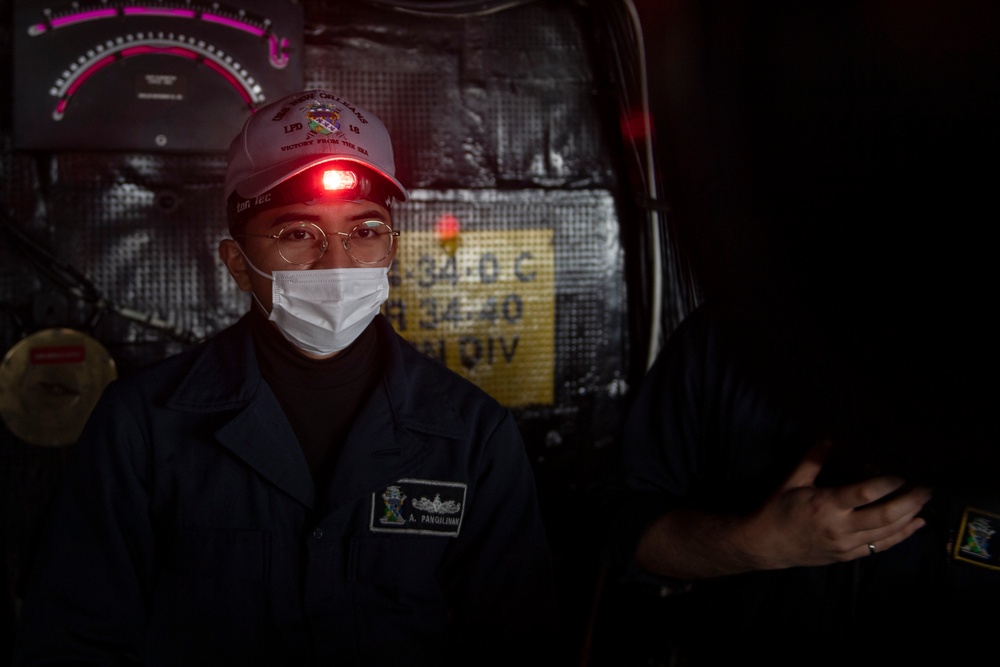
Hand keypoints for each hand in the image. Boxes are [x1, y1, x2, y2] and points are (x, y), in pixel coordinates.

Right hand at [740, 440, 931, 568]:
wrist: (766, 545)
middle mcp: (839, 527)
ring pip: (886, 533)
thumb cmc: (777, 510)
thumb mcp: (791, 482)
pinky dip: (901, 536)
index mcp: (825, 505)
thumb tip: (829, 440)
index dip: (886, 484)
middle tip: (925, 488)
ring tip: (923, 502)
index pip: (864, 494)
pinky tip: (915, 525)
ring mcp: (845, 544)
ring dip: (909, 517)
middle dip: (909, 502)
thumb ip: (812, 461)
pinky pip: (880, 547)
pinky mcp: (848, 555)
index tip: (901, 474)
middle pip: (884, 516)